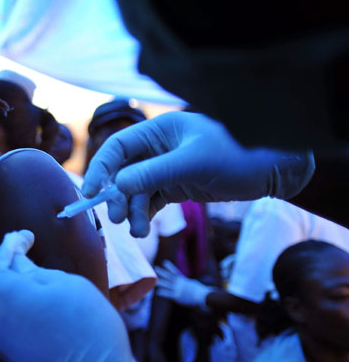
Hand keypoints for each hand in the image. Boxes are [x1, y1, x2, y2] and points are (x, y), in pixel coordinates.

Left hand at [0, 227, 140, 361]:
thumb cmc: (86, 328)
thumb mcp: (65, 284)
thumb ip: (33, 270)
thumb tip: (17, 262)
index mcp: (0, 295)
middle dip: (4, 255)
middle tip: (27, 239)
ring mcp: (0, 338)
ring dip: (12, 277)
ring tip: (38, 265)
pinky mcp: (11, 351)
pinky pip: (6, 315)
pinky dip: (17, 298)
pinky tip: (40, 292)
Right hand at [82, 111, 313, 235]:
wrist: (272, 171)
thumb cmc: (236, 155)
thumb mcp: (193, 163)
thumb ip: (154, 173)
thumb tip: (117, 185)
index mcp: (159, 130)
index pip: (118, 147)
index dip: (100, 168)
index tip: (90, 192)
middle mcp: (157, 148)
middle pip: (123, 172)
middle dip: (118, 196)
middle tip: (117, 218)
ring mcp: (165, 168)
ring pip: (136, 191)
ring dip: (133, 211)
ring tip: (138, 231)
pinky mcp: (175, 186)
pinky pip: (150, 201)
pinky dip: (144, 215)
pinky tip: (143, 228)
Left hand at [155, 260, 212, 307]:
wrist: (203, 296)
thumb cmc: (200, 291)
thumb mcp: (193, 284)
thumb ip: (187, 283)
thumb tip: (186, 282)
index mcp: (183, 280)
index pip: (175, 271)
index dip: (169, 267)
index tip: (164, 262)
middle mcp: (180, 283)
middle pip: (169, 276)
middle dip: (162, 272)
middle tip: (155, 267)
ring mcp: (178, 289)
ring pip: (167, 285)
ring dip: (160, 282)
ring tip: (154, 280)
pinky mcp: (178, 296)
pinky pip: (169, 294)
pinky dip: (163, 293)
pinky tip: (158, 292)